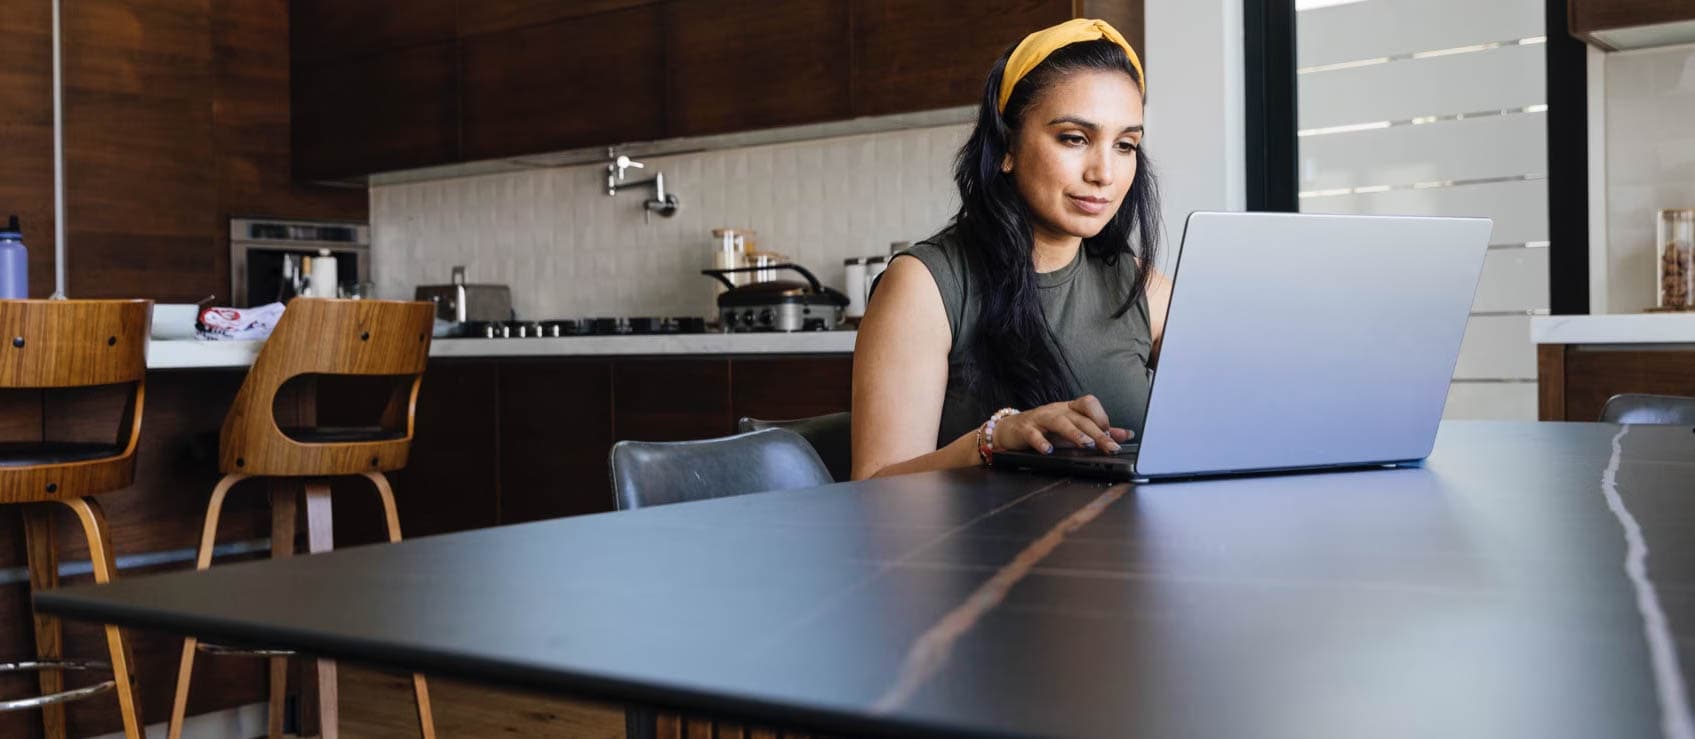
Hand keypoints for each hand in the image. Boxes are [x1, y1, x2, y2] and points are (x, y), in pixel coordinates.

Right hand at [991, 395, 1133, 453]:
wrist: (1011, 429)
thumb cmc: (1045, 430)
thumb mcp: (1073, 429)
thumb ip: (1098, 432)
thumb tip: (1126, 435)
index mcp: (1070, 409)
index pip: (1089, 403)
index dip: (1102, 417)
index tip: (1113, 435)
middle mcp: (1057, 410)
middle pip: (1080, 418)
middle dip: (1098, 433)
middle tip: (1110, 447)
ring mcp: (1041, 418)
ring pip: (1060, 422)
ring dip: (1074, 432)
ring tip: (1086, 443)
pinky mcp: (1025, 428)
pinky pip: (1033, 434)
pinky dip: (1041, 442)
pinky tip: (1048, 451)